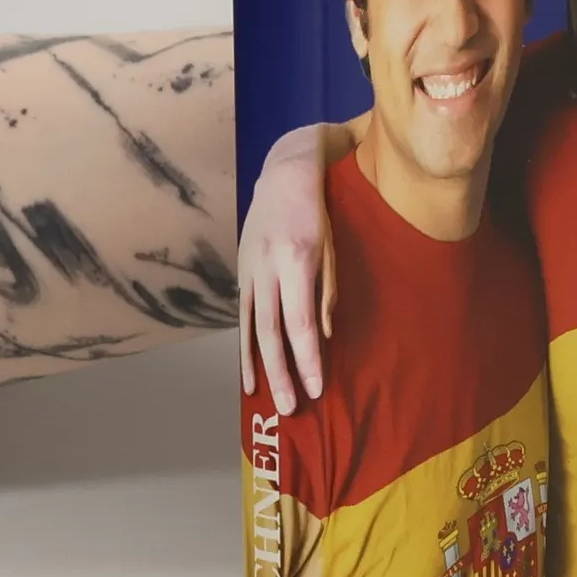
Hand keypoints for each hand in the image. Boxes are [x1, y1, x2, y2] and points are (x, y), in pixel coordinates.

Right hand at [237, 124, 335, 413]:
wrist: (286, 169)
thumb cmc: (322, 207)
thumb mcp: (333, 245)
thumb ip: (327, 290)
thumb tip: (323, 336)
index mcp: (296, 259)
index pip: (300, 322)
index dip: (307, 358)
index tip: (317, 387)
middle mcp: (267, 267)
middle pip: (273, 331)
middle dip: (283, 372)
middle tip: (291, 407)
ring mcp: (250, 267)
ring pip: (252, 326)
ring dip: (259, 365)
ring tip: (264, 398)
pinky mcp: (242, 268)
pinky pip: (244, 313)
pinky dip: (246, 344)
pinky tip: (249, 370)